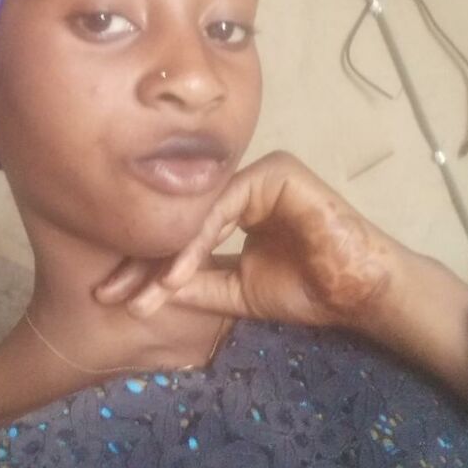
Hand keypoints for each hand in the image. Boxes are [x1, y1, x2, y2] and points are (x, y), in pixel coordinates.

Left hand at [96, 151, 395, 329]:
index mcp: (235, 207)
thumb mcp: (235, 291)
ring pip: (198, 214)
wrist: (357, 291)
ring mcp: (259, 174)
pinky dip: (197, 240)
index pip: (180, 232)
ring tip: (144, 295)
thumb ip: (195, 283)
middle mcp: (242, 186)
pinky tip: (175, 274)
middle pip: (182, 219)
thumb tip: (146, 288)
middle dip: (143, 260)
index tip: (113, 296)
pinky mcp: (275, 171)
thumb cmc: (306, 289)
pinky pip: (224, 206)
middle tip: (109, 292)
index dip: (145, 265)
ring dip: (168, 257)